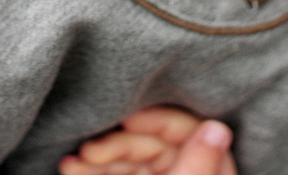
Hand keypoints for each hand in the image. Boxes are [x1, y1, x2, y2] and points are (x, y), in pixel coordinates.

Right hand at [58, 107, 236, 174]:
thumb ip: (199, 165)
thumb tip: (218, 126)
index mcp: (211, 171)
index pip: (186, 131)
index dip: (156, 121)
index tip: (126, 118)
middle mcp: (186, 172)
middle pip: (150, 147)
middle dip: (115, 146)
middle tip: (88, 148)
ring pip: (129, 163)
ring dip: (96, 160)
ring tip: (70, 163)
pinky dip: (94, 172)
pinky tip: (71, 168)